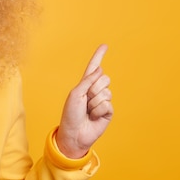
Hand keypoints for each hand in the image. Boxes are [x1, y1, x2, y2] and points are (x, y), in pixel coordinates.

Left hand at [56, 44, 112, 158]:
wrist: (74, 133)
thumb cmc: (71, 114)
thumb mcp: (76, 94)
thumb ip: (88, 81)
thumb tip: (100, 70)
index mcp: (85, 84)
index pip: (94, 68)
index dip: (99, 56)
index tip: (104, 45)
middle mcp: (95, 91)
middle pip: (104, 79)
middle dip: (94, 89)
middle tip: (85, 100)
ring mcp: (102, 101)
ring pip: (106, 92)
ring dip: (94, 102)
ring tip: (88, 111)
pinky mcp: (108, 112)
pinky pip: (107, 104)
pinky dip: (98, 110)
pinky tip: (93, 117)